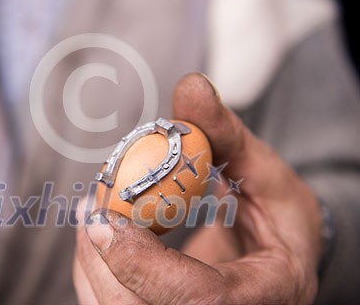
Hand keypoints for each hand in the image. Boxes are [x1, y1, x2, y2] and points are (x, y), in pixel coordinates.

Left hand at [73, 73, 323, 303]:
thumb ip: (224, 133)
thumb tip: (190, 86)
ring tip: (92, 209)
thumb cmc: (277, 216)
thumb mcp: (263, 172)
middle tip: (92, 205)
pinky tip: (97, 229)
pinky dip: (93, 268)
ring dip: (91, 261)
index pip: (199, 300)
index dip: (144, 265)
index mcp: (263, 294)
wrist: (278, 258)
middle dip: (103, 259)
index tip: (106, 217)